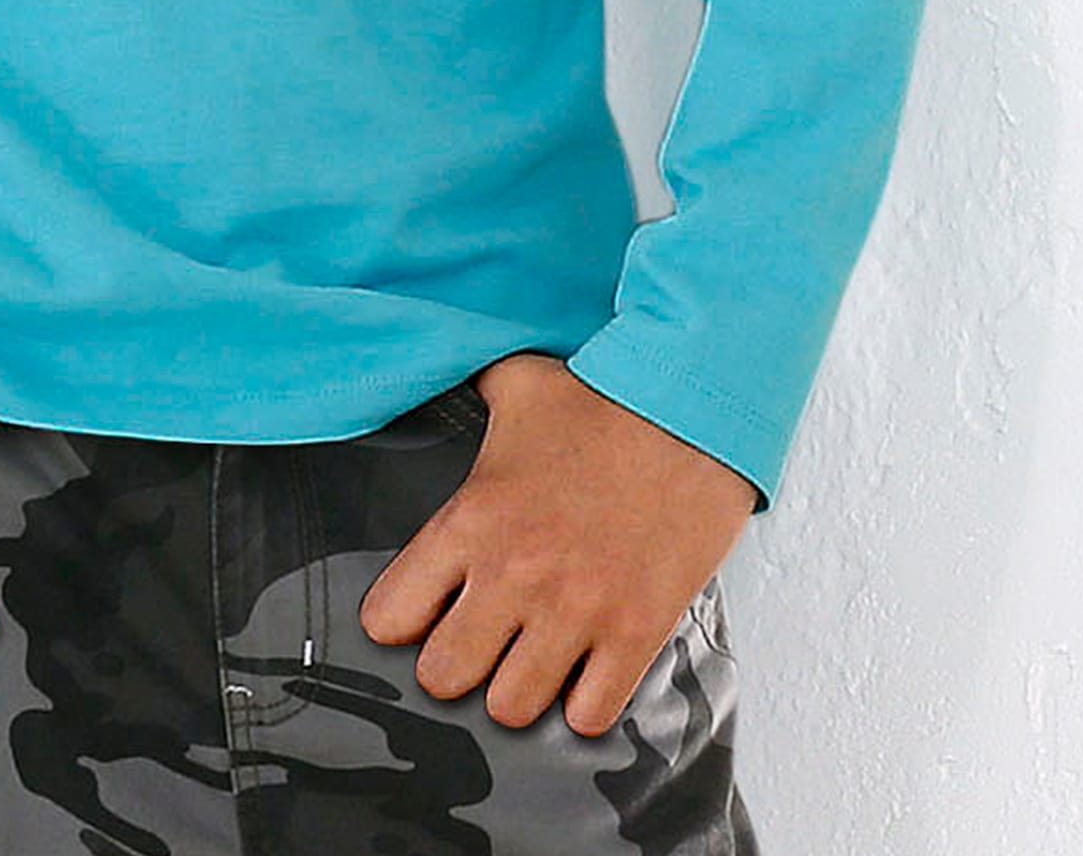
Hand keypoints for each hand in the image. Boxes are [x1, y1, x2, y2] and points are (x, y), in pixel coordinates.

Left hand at [356, 350, 758, 736]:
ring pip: (510, 709)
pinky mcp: (634, 633)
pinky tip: (586, 670)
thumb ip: (468, 390)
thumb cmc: (606, 398)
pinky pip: (588, 716)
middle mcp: (514, 573)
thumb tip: (436, 366)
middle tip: (477, 645)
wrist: (694, 409)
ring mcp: (575, 610)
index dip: (398, 621)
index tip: (418, 615)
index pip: (388, 615)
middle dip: (455, 667)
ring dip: (517, 690)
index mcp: (472, 518)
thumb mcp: (518, 384)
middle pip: (442, 678)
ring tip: (531, 661)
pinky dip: (585, 704)